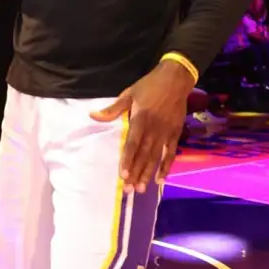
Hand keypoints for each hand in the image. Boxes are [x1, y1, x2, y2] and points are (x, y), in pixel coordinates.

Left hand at [89, 61, 192, 192]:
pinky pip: (171, 153)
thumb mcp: (129, 93)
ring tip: (140, 189)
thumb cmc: (149, 85)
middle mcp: (154, 129)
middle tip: (128, 189)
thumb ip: (113, 109)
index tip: (123, 175)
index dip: (127, 160)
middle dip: (136, 172)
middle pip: (144, 154)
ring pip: (156, 157)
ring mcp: (166, 132)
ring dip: (148, 173)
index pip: (132, 144)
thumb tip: (93, 115)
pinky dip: (167, 166)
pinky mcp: (175, 133)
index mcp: (141, 119)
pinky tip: (160, 179)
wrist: (175, 79)